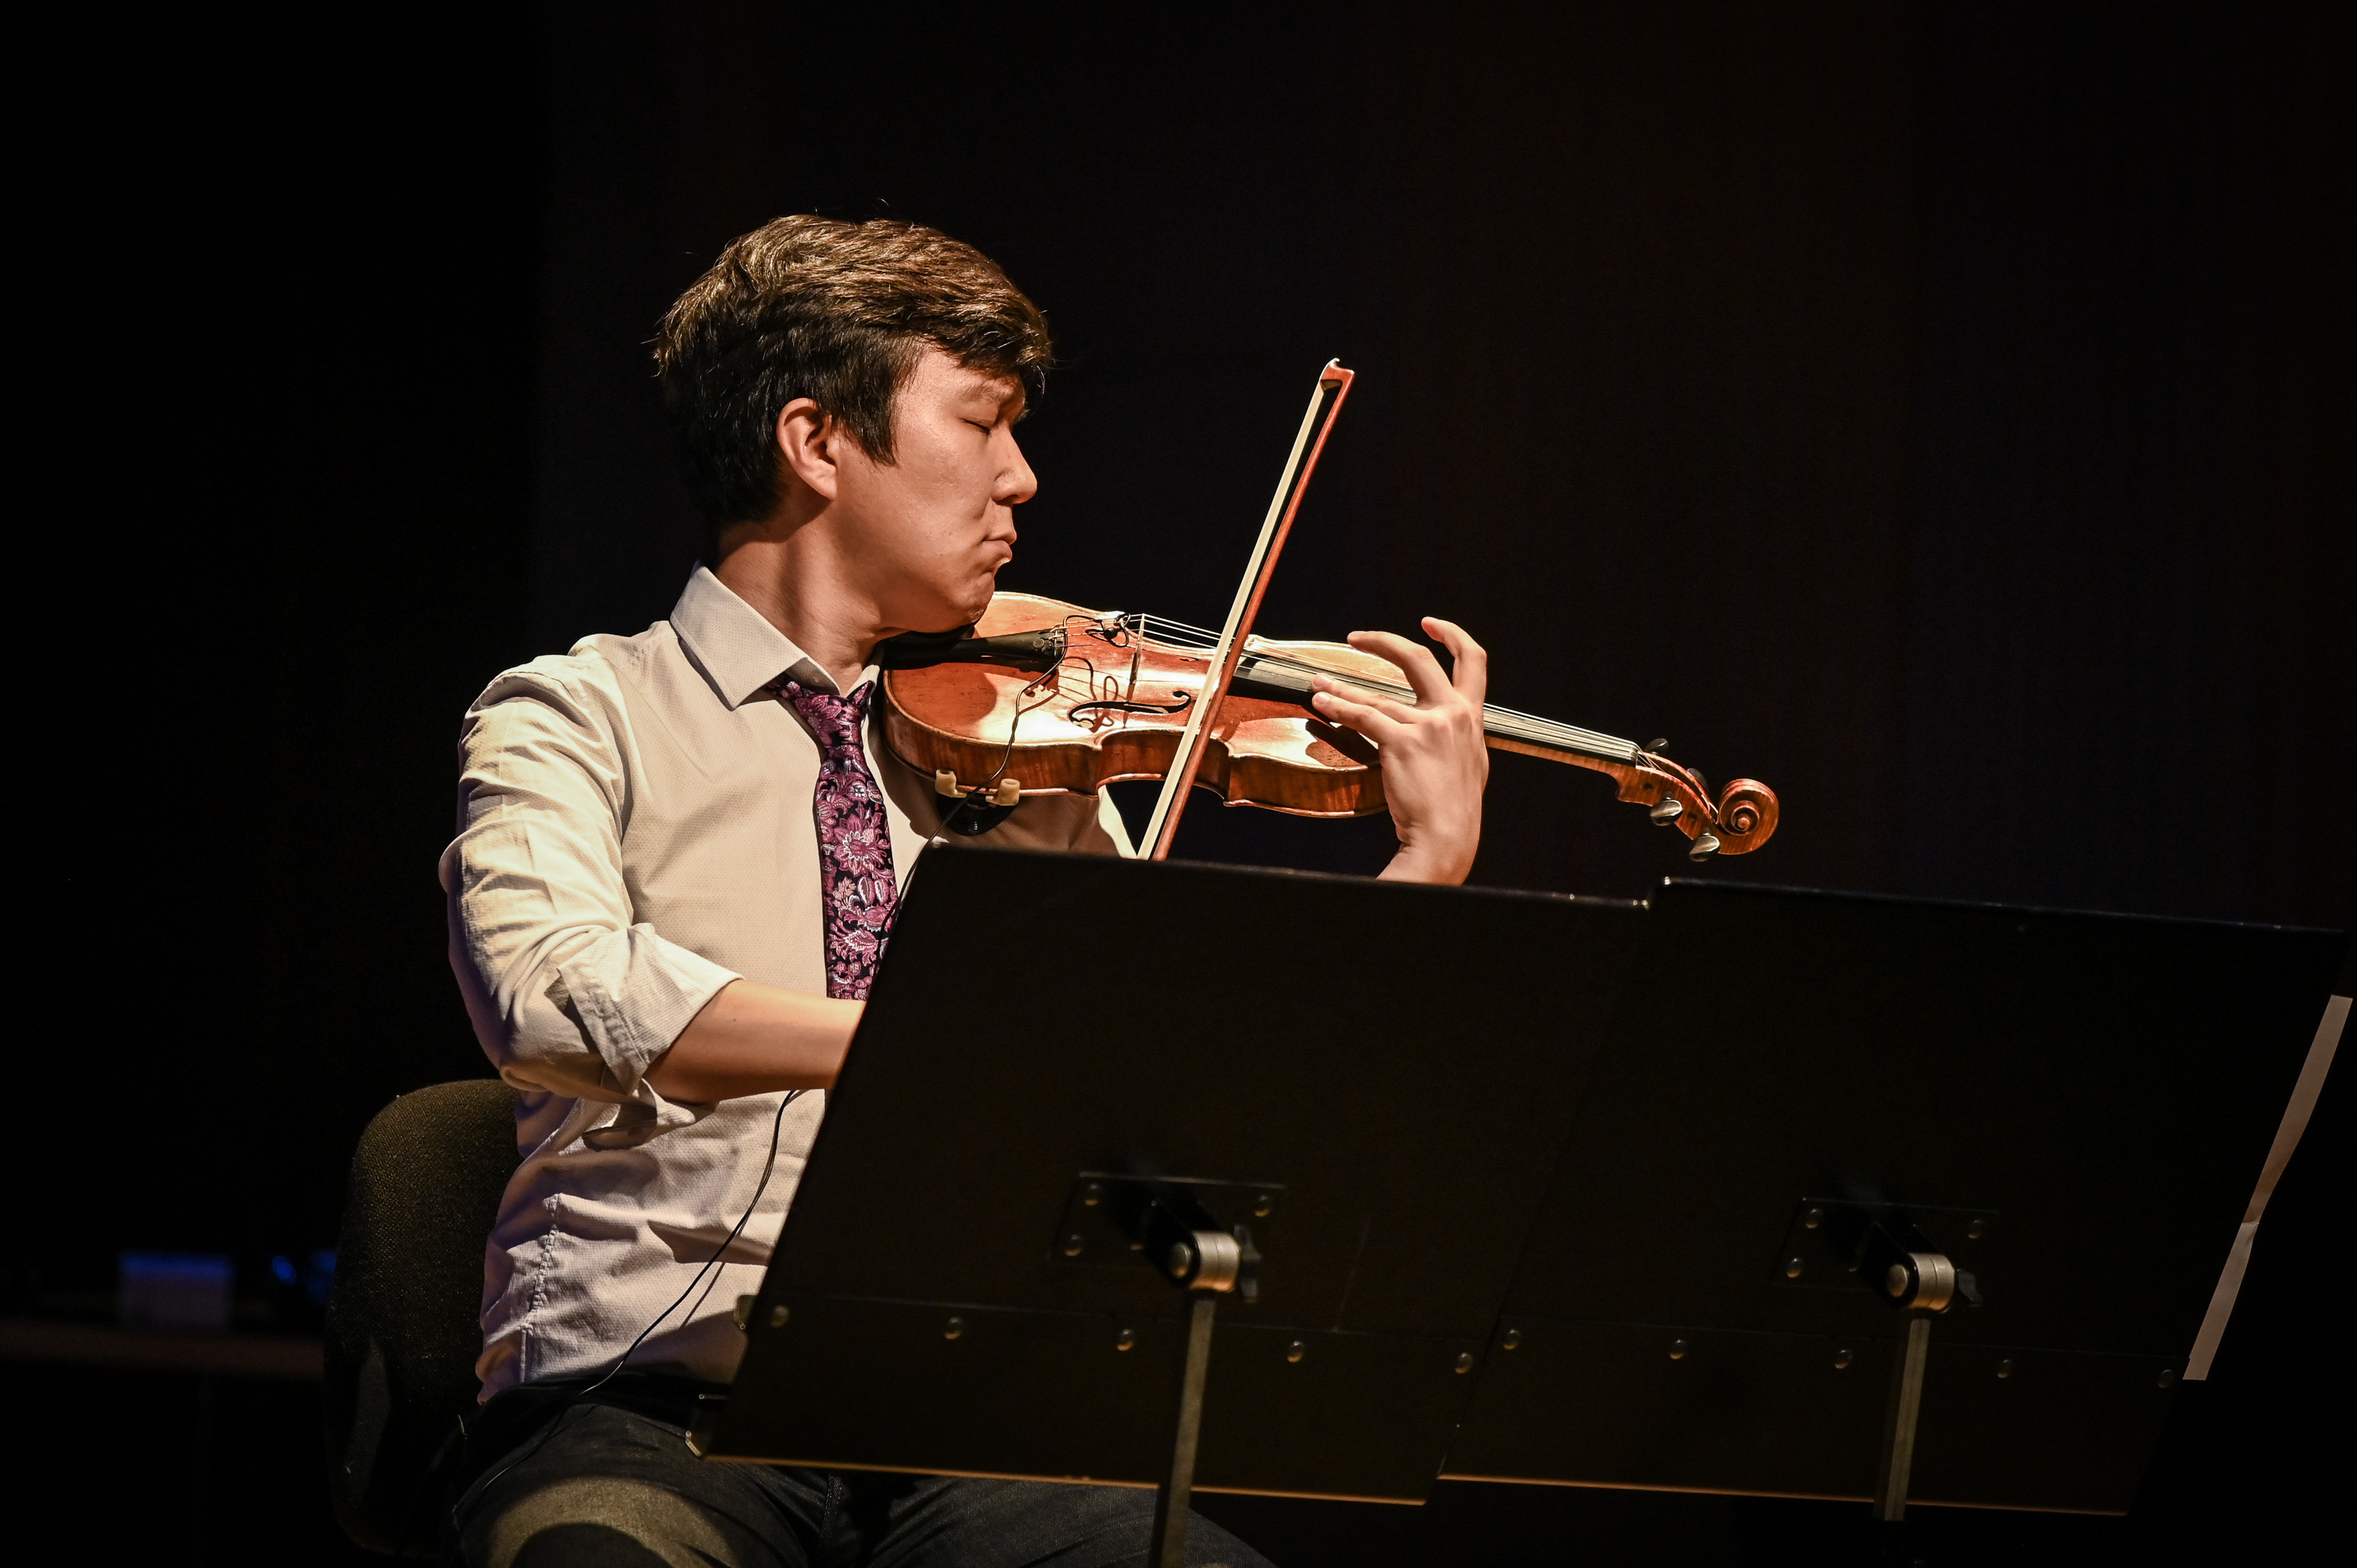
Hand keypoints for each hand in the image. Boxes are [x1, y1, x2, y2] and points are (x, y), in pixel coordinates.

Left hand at [1308, 617, 1488, 884]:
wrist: (1448, 836)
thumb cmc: (1454, 807)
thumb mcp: (1471, 761)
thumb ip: (1457, 735)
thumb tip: (1444, 724)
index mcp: (1471, 716)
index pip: (1473, 661)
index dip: (1452, 634)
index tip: (1429, 624)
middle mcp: (1452, 714)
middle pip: (1419, 659)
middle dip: (1384, 642)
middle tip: (1358, 637)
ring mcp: (1428, 726)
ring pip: (1376, 696)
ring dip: (1342, 687)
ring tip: (1318, 682)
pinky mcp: (1402, 743)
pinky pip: (1363, 717)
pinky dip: (1339, 708)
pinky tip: (1323, 704)